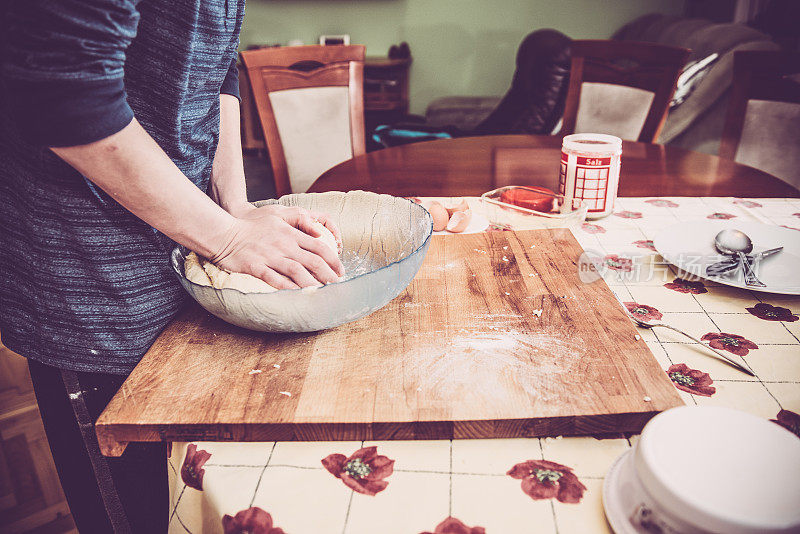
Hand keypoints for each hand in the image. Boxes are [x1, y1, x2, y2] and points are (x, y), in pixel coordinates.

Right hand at [211, 208, 344, 288]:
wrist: (224, 232)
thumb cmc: (252, 224)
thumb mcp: (277, 214)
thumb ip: (299, 220)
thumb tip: (318, 233)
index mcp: (291, 233)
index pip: (320, 248)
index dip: (334, 261)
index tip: (341, 271)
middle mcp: (284, 245)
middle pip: (313, 262)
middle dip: (329, 276)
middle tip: (338, 286)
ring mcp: (270, 257)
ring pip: (298, 272)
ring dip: (313, 284)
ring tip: (323, 293)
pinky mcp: (256, 267)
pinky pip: (275, 280)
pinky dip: (289, 288)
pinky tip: (299, 295)